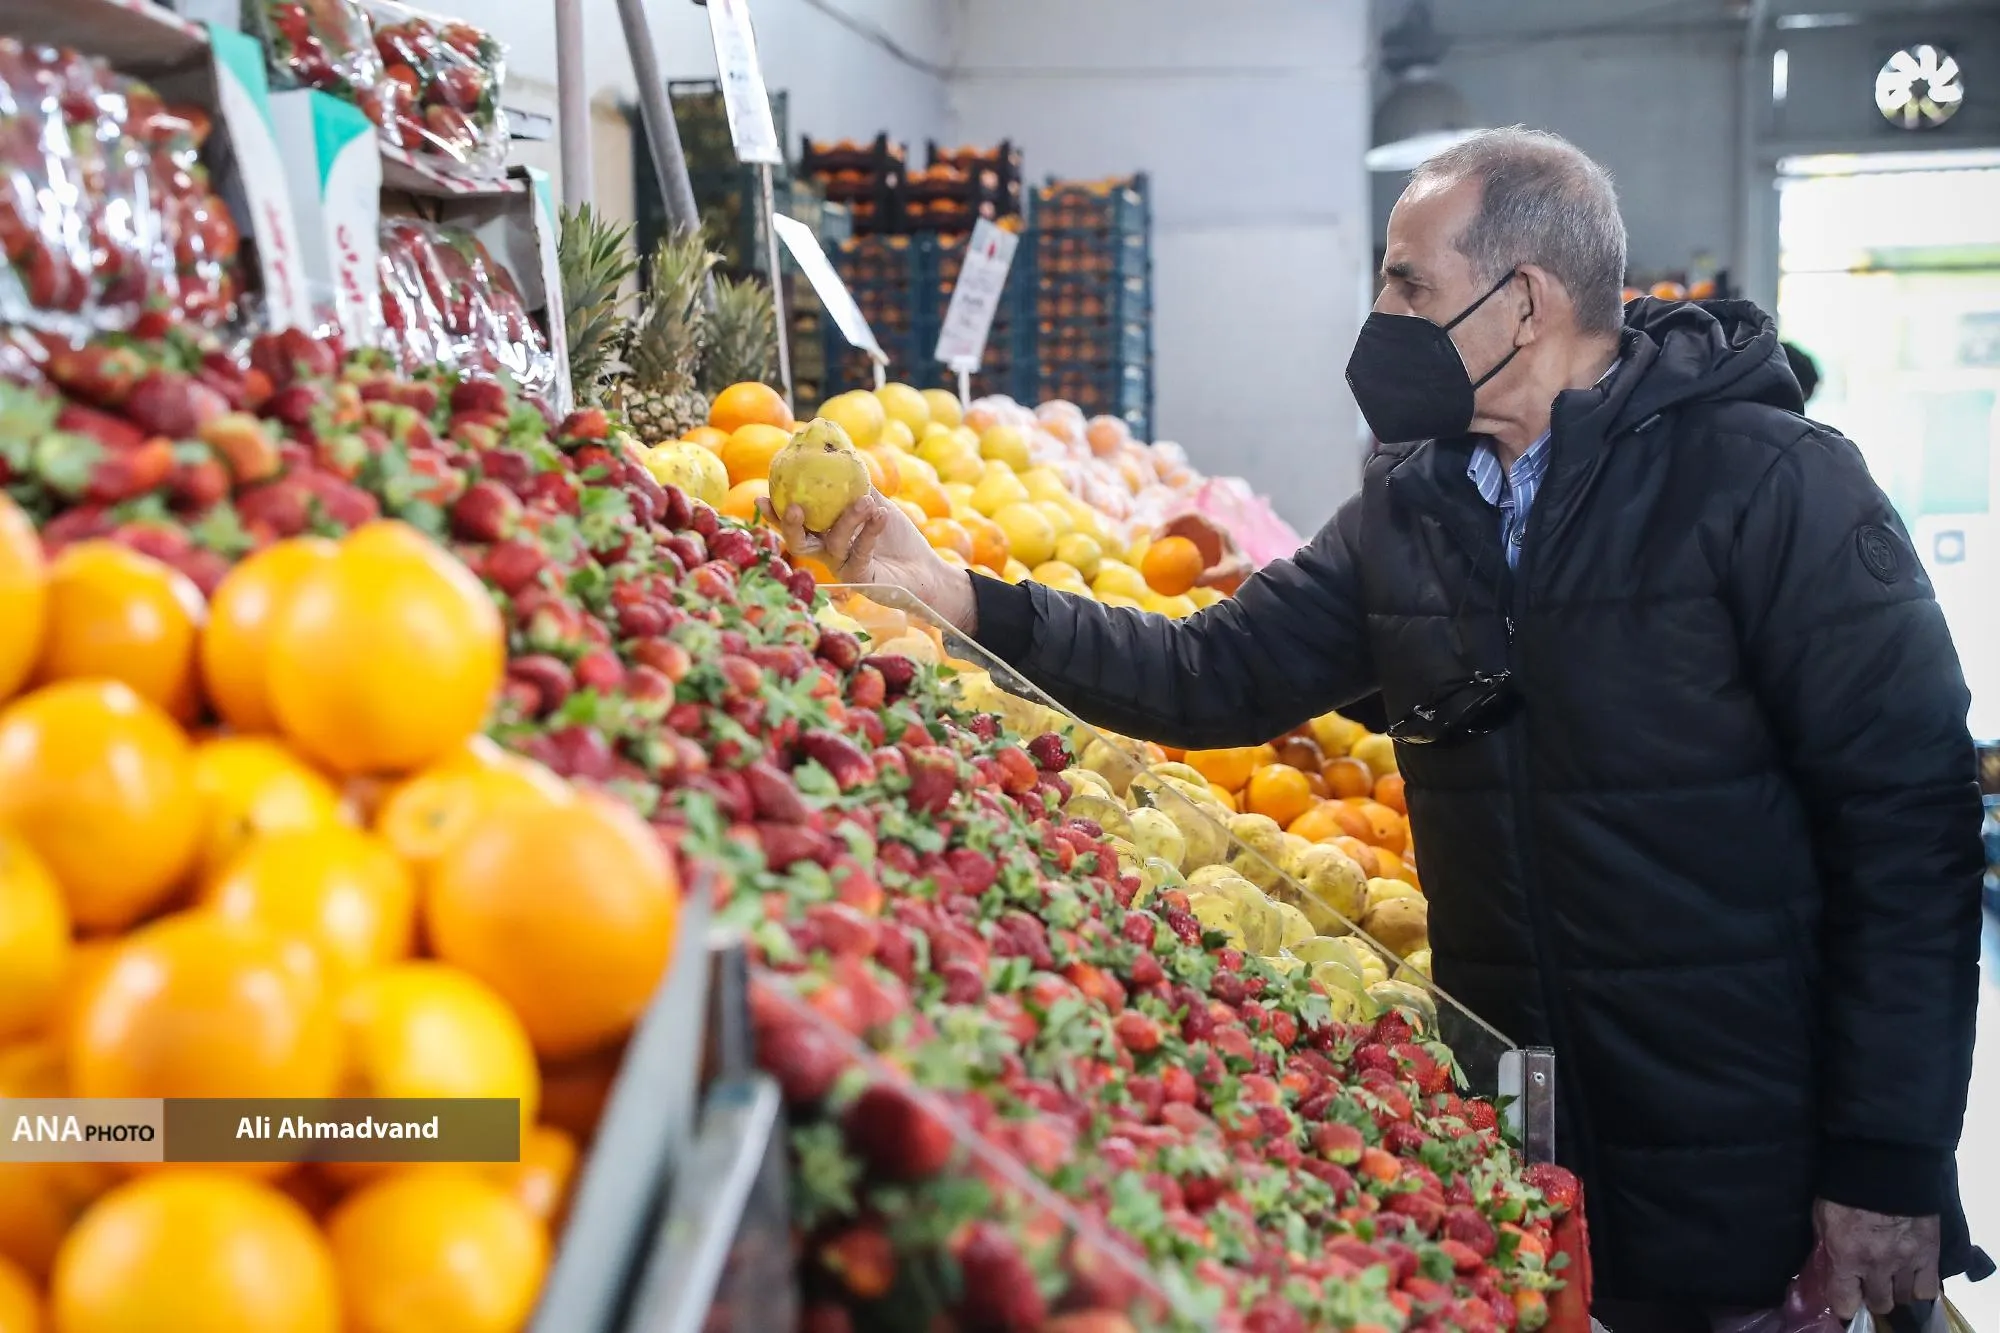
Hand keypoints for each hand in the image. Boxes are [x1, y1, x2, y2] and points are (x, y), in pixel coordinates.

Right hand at [761, 491, 976, 629]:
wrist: (924, 569)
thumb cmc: (897, 538)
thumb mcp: (875, 504)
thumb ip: (856, 485)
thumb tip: (841, 453)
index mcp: (824, 535)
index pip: (794, 524)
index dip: (775, 513)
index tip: (760, 496)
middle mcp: (828, 553)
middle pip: (798, 543)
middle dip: (790, 525)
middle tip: (795, 507)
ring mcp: (843, 568)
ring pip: (832, 544)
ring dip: (847, 519)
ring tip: (865, 501)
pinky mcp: (861, 580)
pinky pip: (860, 553)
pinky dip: (870, 531)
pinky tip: (880, 515)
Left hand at [1814, 1199, 1940, 1319]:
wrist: (1884, 1164)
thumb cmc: (1845, 1188)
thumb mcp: (1823, 1217)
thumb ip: (1827, 1246)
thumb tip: (1829, 1268)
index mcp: (1846, 1255)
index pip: (1845, 1303)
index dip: (1844, 1303)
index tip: (1845, 1296)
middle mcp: (1877, 1265)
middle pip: (1880, 1304)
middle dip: (1873, 1296)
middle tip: (1870, 1282)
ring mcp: (1906, 1261)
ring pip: (1904, 1298)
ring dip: (1895, 1289)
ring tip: (1890, 1275)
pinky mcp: (1930, 1253)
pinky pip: (1928, 1289)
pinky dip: (1919, 1285)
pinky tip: (1911, 1274)